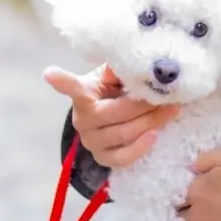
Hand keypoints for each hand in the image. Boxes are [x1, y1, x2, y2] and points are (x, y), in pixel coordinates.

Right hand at [44, 63, 179, 168]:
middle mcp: (82, 119)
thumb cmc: (112, 91)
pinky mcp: (102, 159)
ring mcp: (91, 141)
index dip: (62, 82)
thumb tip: (132, 61)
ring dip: (150, 123)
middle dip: (144, 106)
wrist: (109, 115)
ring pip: (122, 135)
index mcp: (84, 94)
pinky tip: (155, 135)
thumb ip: (119, 69)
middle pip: (114, 113)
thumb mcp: (113, 77)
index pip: (72, 88)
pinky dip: (140, 147)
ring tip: (170, 111)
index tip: (50, 73)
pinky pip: (122, 158)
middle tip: (167, 97)